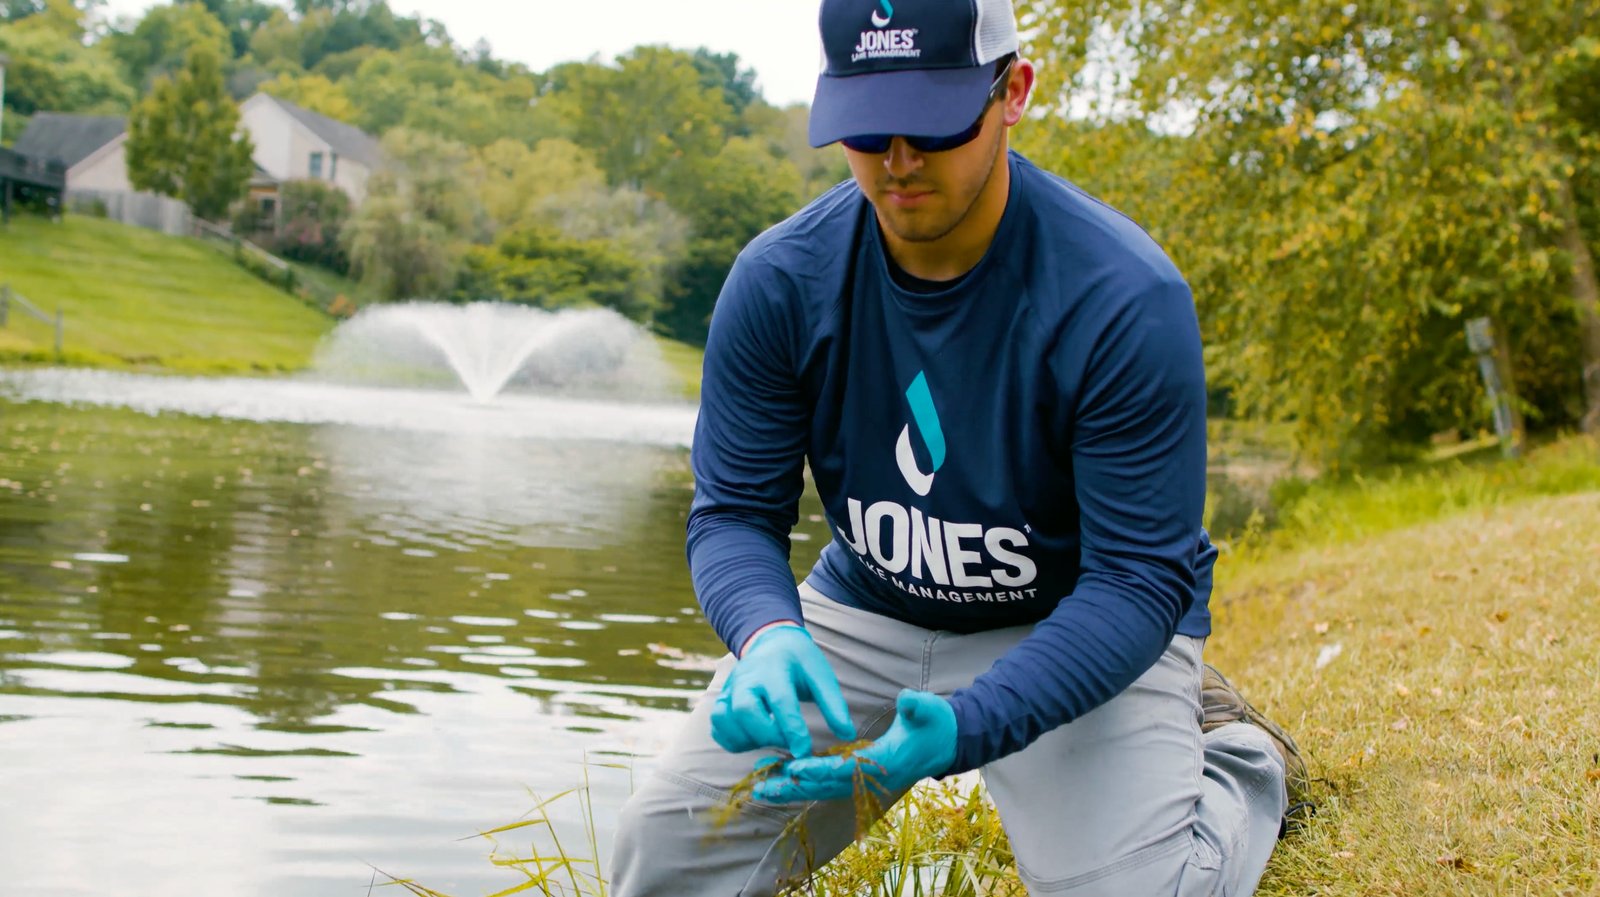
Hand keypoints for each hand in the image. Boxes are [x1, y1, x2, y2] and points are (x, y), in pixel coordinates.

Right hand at [709, 625, 855, 757]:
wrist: (772, 641)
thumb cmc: (800, 661)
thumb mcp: (821, 675)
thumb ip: (834, 704)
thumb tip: (847, 735)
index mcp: (775, 669)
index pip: (781, 701)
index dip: (792, 729)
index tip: (804, 750)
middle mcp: (747, 678)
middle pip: (744, 710)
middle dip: (766, 734)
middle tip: (787, 744)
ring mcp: (730, 689)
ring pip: (724, 719)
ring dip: (746, 739)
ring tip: (770, 741)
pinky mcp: (722, 700)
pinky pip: (717, 727)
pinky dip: (732, 740)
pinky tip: (754, 741)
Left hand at [752, 689, 956, 803]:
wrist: (949, 742)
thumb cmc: (936, 724)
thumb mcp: (929, 710)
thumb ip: (917, 705)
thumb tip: (906, 697)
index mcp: (885, 762)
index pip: (847, 769)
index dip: (820, 769)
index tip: (795, 767)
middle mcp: (871, 779)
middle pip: (827, 787)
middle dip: (794, 788)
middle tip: (762, 787)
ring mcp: (866, 782)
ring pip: (824, 790)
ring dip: (793, 791)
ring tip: (761, 789)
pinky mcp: (860, 778)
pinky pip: (828, 785)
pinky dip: (804, 785)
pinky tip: (782, 782)